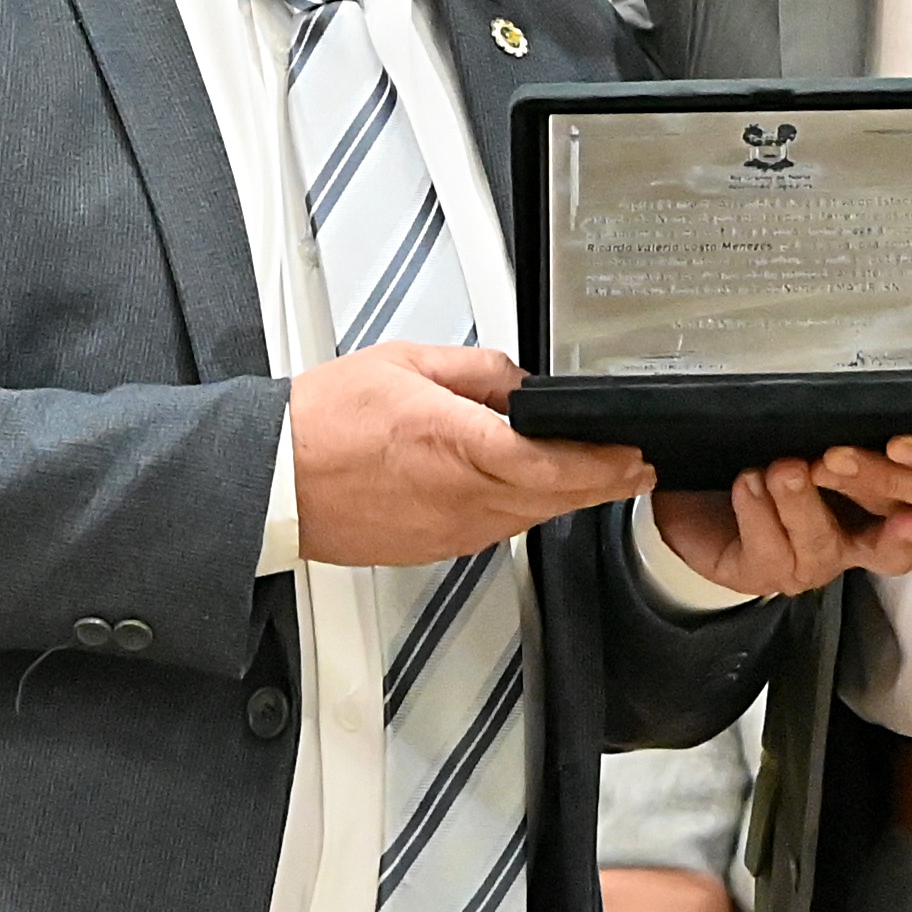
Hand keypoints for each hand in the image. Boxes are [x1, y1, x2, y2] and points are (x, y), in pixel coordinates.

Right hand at [293, 343, 652, 566]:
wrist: (275, 477)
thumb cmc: (324, 421)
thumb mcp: (406, 364)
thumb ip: (474, 370)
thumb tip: (517, 382)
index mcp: (453, 442)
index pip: (547, 463)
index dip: (600, 464)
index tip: (632, 455)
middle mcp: (456, 495)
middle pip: (550, 498)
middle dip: (601, 484)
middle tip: (636, 470)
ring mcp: (446, 529)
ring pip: (526, 519)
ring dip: (566, 500)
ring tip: (596, 480)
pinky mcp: (433, 548)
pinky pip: (493, 532)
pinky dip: (521, 513)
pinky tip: (531, 496)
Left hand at [650, 457, 911, 596]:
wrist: (699, 502)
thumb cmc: (767, 464)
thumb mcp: (807, 441)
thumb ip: (837, 431)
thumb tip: (858, 395)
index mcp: (871, 513)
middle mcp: (846, 543)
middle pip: (881, 540)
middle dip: (867, 494)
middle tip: (840, 459)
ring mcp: (806, 563)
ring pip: (817, 540)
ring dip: (801, 501)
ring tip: (783, 468)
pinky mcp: (762, 572)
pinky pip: (767, 549)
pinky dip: (758, 512)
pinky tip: (749, 483)